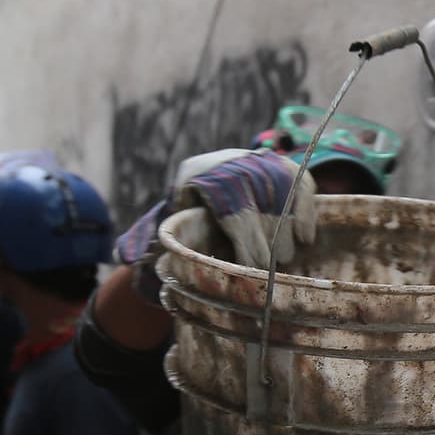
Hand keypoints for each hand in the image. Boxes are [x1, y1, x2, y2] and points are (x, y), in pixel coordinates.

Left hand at [113, 148, 319, 300]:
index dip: (246, 248)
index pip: (234, 216)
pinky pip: (305, 189)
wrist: (212, 173)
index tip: (250, 271)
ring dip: (286, 239)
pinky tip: (305, 239)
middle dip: (267, 249)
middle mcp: (235, 164)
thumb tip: (127, 259)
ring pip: (286, 207)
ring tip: (281, 258)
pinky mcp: (286, 165)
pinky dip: (307, 216)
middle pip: (262, 214)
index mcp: (200, 177)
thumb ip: (147, 241)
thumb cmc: (190, 212)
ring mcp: (263, 162)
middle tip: (266, 271)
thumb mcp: (168, 221)